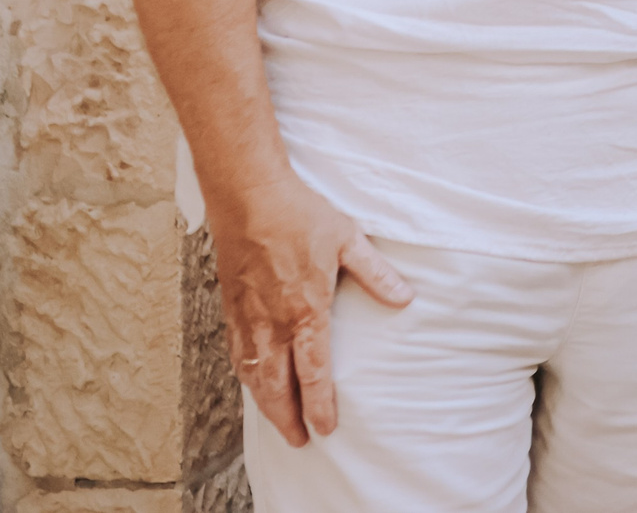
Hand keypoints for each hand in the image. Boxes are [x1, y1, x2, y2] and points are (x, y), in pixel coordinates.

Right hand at [210, 173, 412, 447]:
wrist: (249, 196)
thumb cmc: (300, 215)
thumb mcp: (348, 240)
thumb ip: (376, 274)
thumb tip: (404, 298)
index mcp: (306, 310)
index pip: (313, 371)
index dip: (320, 404)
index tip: (325, 428)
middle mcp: (273, 321)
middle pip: (278, 385)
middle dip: (288, 417)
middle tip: (299, 441)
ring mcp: (248, 315)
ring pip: (254, 373)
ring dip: (266, 403)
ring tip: (278, 421)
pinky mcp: (232, 305)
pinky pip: (236, 351)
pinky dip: (245, 375)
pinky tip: (252, 380)